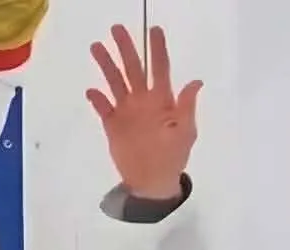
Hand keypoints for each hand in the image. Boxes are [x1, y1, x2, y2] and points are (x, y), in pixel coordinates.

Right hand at [87, 24, 202, 199]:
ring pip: (115, 82)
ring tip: (97, 47)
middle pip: (133, 69)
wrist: (153, 181)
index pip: (160, 69)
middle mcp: (143, 101)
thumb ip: (186, 107)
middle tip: (117, 28)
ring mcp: (126, 111)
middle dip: (126, 49)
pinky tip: (92, 92)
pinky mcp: (112, 124)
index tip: (155, 30)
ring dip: (106, 65)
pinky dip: (97, 99)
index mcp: (162, 101)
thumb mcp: (185, 132)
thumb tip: (196, 82)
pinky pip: (102, 107)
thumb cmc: (173, 156)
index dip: (158, 50)